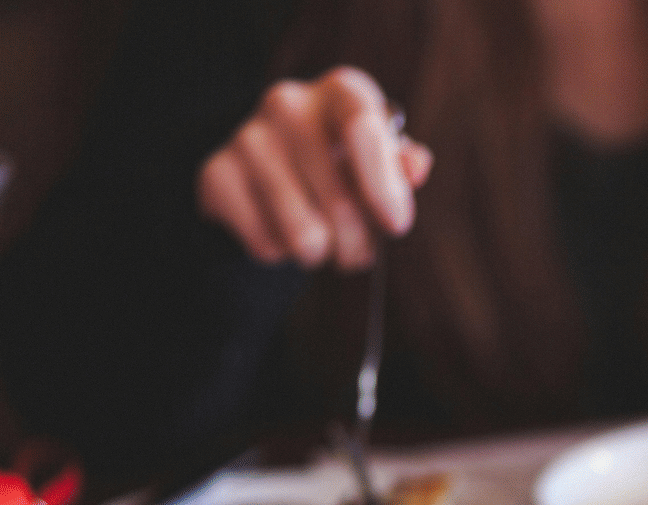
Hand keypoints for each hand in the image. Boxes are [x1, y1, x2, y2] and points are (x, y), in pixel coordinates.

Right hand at [197, 66, 432, 270]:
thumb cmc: (345, 163)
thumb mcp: (381, 159)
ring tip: (322, 239)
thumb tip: (415, 166)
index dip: (383, 185)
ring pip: (304, 234)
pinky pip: (266, 244)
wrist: (270, 164)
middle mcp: (289, 103)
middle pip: (340, 202)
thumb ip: (401, 165)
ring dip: (322, 253)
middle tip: (358, 247)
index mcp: (342, 92)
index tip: (396, 226)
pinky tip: (279, 227)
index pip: (363, 127)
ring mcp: (247, 137)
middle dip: (359, 243)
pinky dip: (281, 252)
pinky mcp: (215, 174)